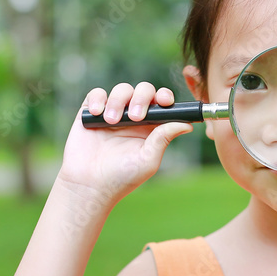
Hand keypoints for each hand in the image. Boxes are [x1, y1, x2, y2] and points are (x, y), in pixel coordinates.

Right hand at [56, 81, 192, 205]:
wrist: (89, 185)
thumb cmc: (121, 178)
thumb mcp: (148, 160)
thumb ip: (164, 138)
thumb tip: (187, 125)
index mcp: (151, 127)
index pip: (162, 103)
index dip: (165, 96)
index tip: (165, 101)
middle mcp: (133, 117)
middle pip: (144, 90)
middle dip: (142, 97)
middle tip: (135, 117)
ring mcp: (112, 113)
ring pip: (122, 90)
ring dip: (118, 101)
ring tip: (111, 121)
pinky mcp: (91, 113)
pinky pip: (96, 94)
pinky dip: (98, 99)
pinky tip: (97, 114)